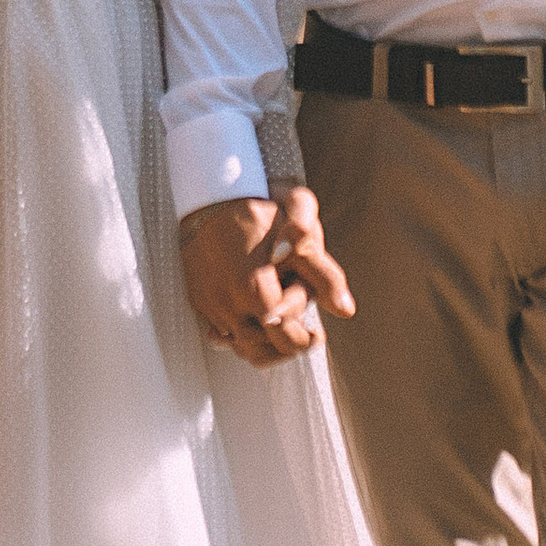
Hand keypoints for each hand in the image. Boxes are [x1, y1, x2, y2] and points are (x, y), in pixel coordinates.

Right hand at [179, 188, 352, 366]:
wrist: (211, 196)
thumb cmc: (261, 209)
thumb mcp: (302, 233)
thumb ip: (323, 271)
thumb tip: (345, 311)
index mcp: (255, 289)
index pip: (287, 336)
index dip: (305, 337)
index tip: (318, 333)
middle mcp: (228, 303)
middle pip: (262, 349)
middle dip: (287, 346)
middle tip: (306, 338)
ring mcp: (211, 304)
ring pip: (239, 348)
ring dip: (264, 348)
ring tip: (284, 335)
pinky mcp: (199, 300)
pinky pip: (219, 336)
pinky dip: (238, 338)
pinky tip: (255, 324)